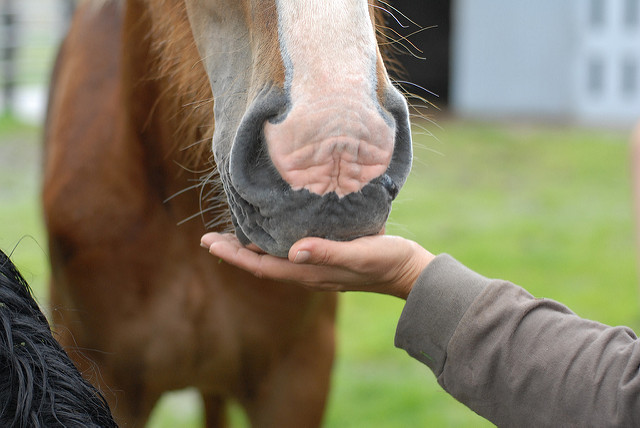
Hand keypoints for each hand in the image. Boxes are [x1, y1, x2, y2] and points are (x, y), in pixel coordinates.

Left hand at [200, 233, 434, 298]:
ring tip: (231, 234)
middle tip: (209, 237)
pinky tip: (272, 230)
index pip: (262, 265)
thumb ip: (327, 253)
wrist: (408, 271)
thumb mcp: (358, 254)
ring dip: (250, 247)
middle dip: (234, 251)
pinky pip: (290, 253)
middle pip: (262, 263)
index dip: (234, 255)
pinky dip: (272, 242)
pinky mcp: (326, 259)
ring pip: (274, 258)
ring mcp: (316, 268)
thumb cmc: (385, 261)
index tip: (210, 242)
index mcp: (309, 273)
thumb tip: (293, 252)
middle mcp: (308, 273)